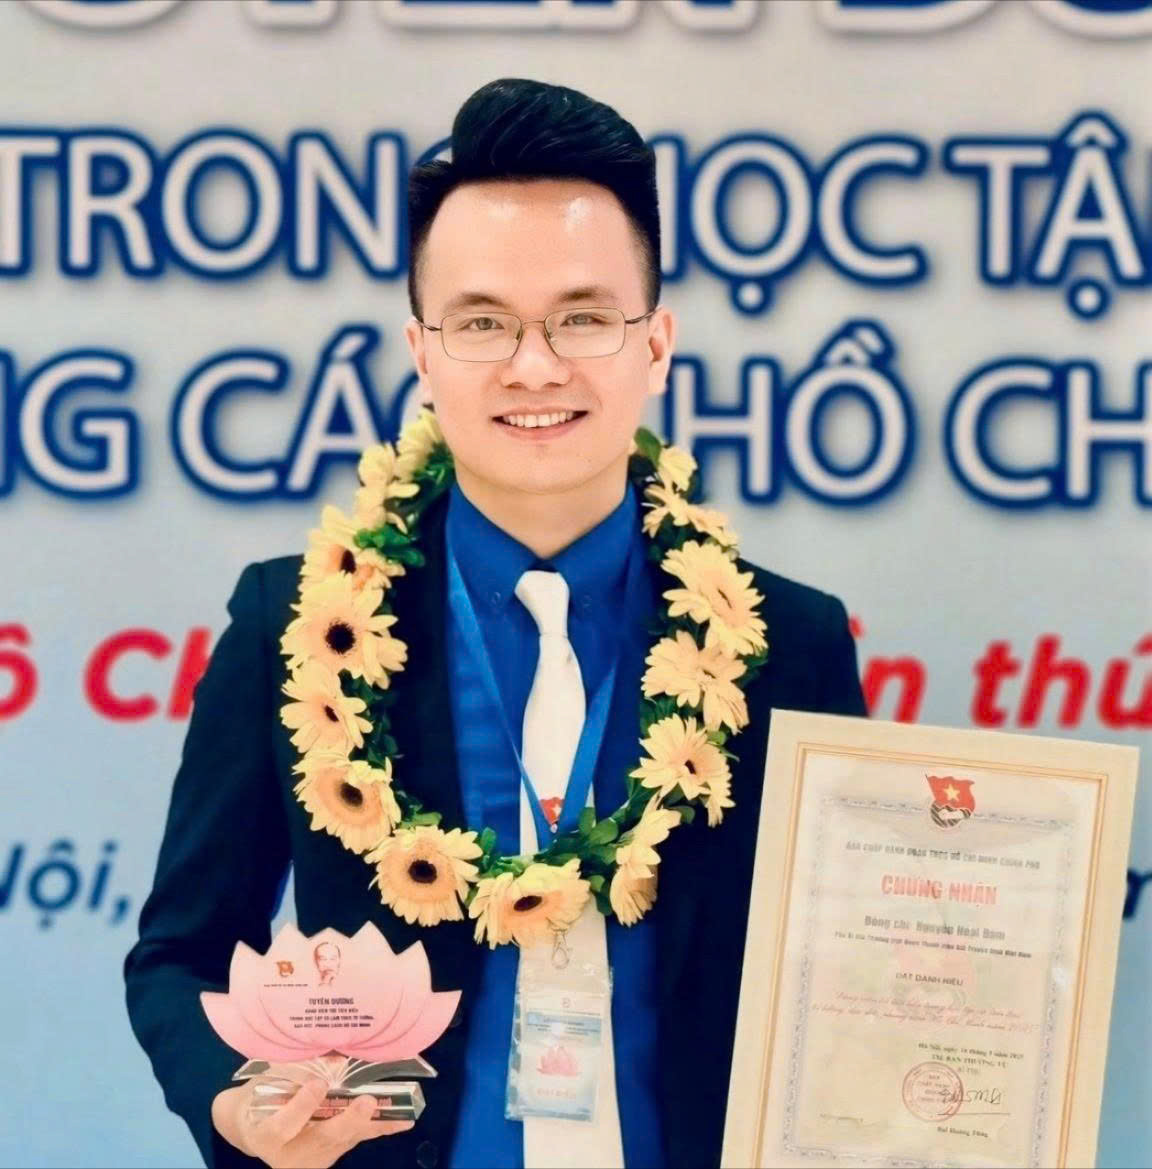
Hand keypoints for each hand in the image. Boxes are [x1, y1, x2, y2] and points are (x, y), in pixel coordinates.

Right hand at [211, 1074, 413, 1168]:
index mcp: (265, 1134)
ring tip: (401, 1113)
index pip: (283, 1125)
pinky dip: (377, 1128)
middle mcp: (288, 1156)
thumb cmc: (259, 1095)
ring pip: (344, 1141)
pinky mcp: (327, 1159)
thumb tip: (336, 1056)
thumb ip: (295, 1070)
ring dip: (373, 1124)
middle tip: (367, 1102)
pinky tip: (402, 1120)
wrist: (253, 1126)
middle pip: (321, 1139)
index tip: (318, 1083)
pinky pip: (354, 1141)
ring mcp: (311, 1161)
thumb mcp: (269, 1079)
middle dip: (348, 1121)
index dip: (301, 1106)